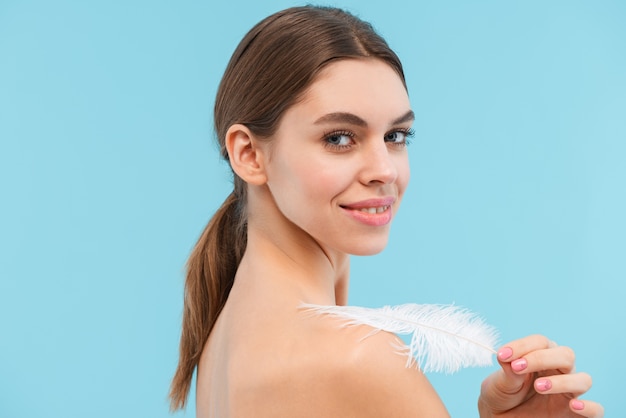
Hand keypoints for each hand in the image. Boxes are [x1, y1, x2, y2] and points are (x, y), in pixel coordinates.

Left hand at [478, 334, 603, 417]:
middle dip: (542, 358)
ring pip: (583, 380)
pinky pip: (596, 410)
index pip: (540, 342)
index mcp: (540, 357)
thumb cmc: (501, 396)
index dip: (522, 346)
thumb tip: (509, 357)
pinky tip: (573, 405)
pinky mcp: (574, 414)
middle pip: (566, 355)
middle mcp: (558, 371)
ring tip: (539, 386)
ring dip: (562, 381)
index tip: (503, 355)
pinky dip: (589, 407)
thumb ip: (507, 371)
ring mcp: (568, 392)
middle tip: (518, 368)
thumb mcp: (499, 383)